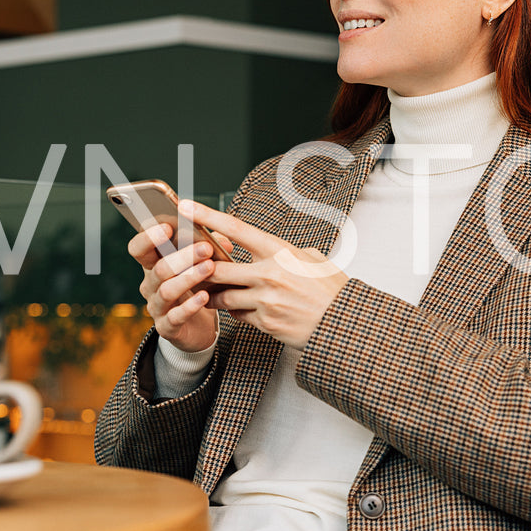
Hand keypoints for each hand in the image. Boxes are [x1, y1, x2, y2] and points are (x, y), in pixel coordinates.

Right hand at [128, 221, 230, 353]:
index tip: (168, 226)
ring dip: (189, 277)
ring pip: (167, 290)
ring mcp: (156, 307)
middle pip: (158, 268)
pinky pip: (175, 316)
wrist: (200, 327)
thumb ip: (210, 247)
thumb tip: (222, 240)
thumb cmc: (198, 287)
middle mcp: (150, 285)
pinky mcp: (166, 327)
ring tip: (210, 268)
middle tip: (206, 248)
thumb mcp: (202, 264)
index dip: (148, 237)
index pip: (138, 248)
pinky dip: (190, 306)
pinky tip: (204, 296)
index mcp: (153, 264)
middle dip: (183, 256)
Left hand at [179, 200, 348, 350]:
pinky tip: (239, 307)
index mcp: (281, 252)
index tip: (188, 207)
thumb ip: (289, 252)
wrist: (343, 324)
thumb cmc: (331, 290)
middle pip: (218, 268)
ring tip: (210, 291)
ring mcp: (266, 300)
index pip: (237, 229)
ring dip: (214, 294)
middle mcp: (270, 274)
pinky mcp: (265, 322)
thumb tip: (275, 249)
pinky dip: (235, 311)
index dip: (209, 217)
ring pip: (223, 296)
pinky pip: (238, 315)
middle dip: (200, 268)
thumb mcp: (314, 259)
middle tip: (189, 264)